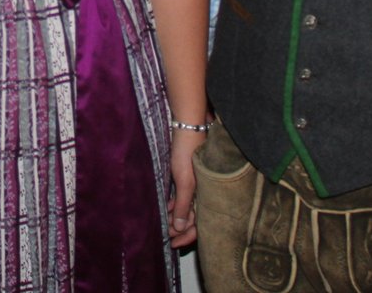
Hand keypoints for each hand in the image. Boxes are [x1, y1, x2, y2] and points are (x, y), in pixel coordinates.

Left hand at [167, 125, 206, 247]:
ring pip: (187, 209)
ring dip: (176, 218)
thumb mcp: (185, 181)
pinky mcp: (188, 176)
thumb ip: (183, 205)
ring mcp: (197, 185)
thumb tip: (180, 228)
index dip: (187, 237)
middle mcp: (204, 193)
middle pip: (194, 219)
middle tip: (166, 237)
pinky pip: (183, 197)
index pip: (200, 225)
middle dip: (180, 230)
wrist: (188, 126)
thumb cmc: (189, 152)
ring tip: (163, 225)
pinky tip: (166, 209)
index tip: (174, 244)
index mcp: (208, 196)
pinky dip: (175, 205)